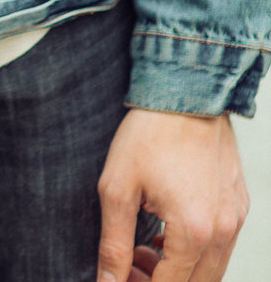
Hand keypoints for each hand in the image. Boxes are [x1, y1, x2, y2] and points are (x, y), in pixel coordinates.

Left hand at [97, 108, 248, 281]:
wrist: (186, 90)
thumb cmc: (149, 133)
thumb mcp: (118, 188)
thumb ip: (113, 243)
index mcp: (193, 233)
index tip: (119, 276)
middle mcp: (223, 231)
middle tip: (129, 264)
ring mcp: (235, 218)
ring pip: (211, 271)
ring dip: (178, 272)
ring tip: (144, 250)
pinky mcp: (239, 204)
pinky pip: (222, 247)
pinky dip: (195, 253)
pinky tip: (166, 235)